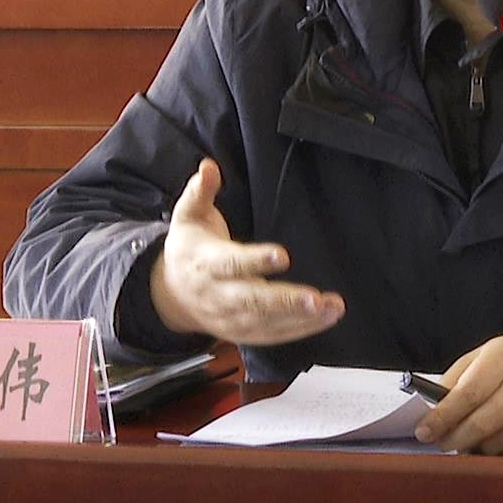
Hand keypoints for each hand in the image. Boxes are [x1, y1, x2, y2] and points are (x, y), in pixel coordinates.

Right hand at [149, 158, 343, 344]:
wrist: (171, 295)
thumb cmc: (188, 249)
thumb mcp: (188, 216)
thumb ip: (200, 192)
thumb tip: (209, 167)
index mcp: (206, 264)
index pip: (232, 264)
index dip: (256, 261)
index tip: (283, 255)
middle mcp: (219, 295)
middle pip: (252, 301)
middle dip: (285, 301)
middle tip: (315, 298)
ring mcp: (230, 318)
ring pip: (266, 322)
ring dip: (300, 318)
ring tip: (331, 308)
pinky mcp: (242, 332)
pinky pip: (272, 335)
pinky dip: (299, 330)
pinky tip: (324, 319)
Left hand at [414, 334, 502, 454]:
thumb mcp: (486, 354)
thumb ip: (457, 378)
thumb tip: (432, 410)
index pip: (467, 394)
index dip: (442, 417)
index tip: (424, 431)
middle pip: (481, 424)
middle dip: (454, 439)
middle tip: (440, 442)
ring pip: (496, 445)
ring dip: (476, 446)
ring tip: (471, 437)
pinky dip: (499, 451)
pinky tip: (497, 437)